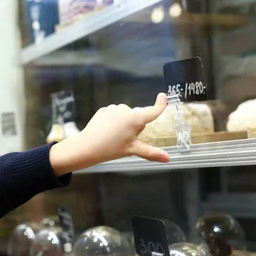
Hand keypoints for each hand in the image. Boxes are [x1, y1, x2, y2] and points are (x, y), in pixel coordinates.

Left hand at [50, 93, 169, 175]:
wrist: (87, 146)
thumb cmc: (111, 148)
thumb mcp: (133, 150)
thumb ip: (152, 153)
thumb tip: (168, 159)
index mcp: (135, 119)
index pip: (152, 111)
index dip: (160, 104)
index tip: (163, 96)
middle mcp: (126, 110)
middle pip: (137, 117)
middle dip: (135, 126)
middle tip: (125, 139)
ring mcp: (114, 108)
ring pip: (125, 116)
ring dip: (124, 123)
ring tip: (114, 136)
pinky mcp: (104, 109)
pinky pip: (114, 114)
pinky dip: (113, 121)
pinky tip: (106, 130)